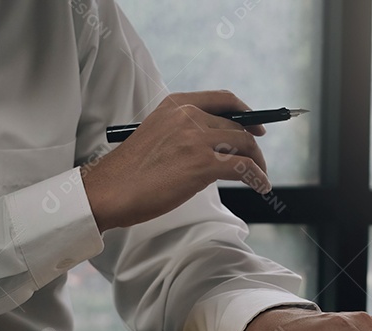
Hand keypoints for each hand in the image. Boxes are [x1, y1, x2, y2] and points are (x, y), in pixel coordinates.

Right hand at [82, 90, 269, 231]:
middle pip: (238, 126)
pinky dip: (258, 177)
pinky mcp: (202, 164)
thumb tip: (218, 143)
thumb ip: (185, 131)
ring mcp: (196, 138)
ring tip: (260, 178)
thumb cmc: (131, 171)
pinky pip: (244, 167)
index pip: (223, 99)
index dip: (247, 112)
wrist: (109, 191)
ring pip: (245, 145)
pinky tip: (261, 186)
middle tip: (257, 162)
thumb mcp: (158, 134)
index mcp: (176, 104)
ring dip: (258, 163)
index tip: (257, 126)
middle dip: (253, 146)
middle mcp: (187, 116)